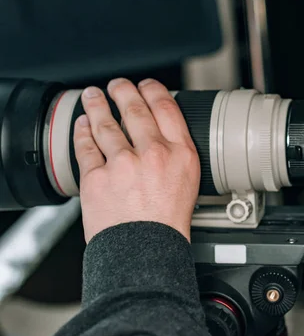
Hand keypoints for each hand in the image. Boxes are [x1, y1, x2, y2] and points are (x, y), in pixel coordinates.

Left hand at [73, 78, 199, 242]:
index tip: (147, 85)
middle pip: (135, 110)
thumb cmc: (168, 222)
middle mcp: (153, 154)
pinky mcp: (97, 177)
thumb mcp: (189, 181)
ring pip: (106, 124)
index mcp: (180, 154)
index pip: (166, 108)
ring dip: (97, 105)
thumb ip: (176, 153)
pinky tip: (82, 124)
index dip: (153, 89)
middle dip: (123, 91)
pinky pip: (86, 147)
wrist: (145, 251)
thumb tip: (159, 133)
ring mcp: (123, 165)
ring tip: (93, 96)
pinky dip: (82, 132)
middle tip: (117, 84)